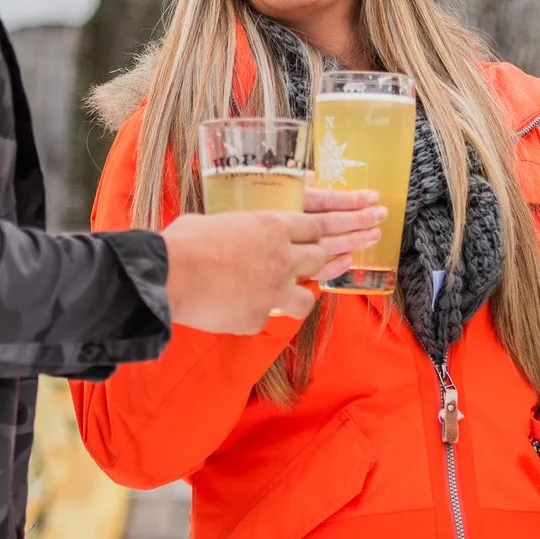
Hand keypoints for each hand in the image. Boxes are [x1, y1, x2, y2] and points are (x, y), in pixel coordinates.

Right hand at [159, 203, 385, 333]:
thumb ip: (235, 229)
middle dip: (347, 245)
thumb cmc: (183, 242)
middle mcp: (281, 256)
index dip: (329, 227)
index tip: (345, 226)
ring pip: (309, 294)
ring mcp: (275, 289)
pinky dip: (264, 313)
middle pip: (324, 252)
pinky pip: (271, 316)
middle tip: (371, 235)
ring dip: (311, 290)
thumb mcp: (215, 222)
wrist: (169, 277)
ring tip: (322, 285)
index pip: (314, 224)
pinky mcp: (261, 317)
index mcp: (270, 225)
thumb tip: (228, 231)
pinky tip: (251, 312)